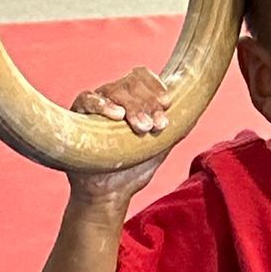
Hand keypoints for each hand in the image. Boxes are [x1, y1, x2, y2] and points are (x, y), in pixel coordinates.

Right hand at [65, 66, 173, 204]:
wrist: (109, 194)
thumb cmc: (133, 170)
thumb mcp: (159, 147)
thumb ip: (174, 129)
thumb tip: (193, 110)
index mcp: (132, 100)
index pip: (142, 78)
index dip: (156, 87)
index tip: (166, 104)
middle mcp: (113, 98)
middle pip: (130, 83)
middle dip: (147, 103)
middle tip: (156, 125)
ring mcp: (95, 106)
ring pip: (113, 90)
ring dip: (132, 107)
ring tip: (142, 127)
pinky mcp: (77, 115)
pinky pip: (86, 99)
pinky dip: (101, 104)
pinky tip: (116, 114)